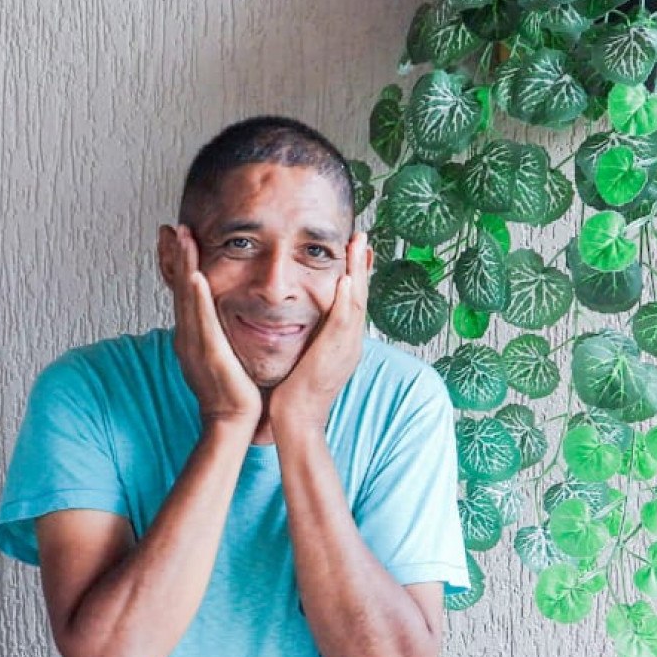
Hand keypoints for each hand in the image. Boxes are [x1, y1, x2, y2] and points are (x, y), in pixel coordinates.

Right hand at [167, 224, 260, 432]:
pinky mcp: (209, 353)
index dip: (176, 264)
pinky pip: (202, 320)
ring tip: (182, 237)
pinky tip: (195, 276)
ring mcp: (195, 344)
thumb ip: (219, 334)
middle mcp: (187, 336)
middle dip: (174, 256)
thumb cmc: (233, 392)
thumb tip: (224, 317)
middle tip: (170, 227)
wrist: (232, 422)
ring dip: (184, 265)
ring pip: (187, 297)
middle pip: (178, 288)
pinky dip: (197, 297)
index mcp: (191, 335)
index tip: (173, 237)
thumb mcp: (222, 355)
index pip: (182, 292)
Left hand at [269, 232, 369, 436]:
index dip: (356, 274)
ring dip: (358, 272)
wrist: (296, 420)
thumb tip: (304, 323)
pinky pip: (343, 322)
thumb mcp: (307, 358)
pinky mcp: (333, 354)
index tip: (355, 250)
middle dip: (361, 265)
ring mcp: (345, 348)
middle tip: (361, 236)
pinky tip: (345, 279)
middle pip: (360, 296)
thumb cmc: (294, 393)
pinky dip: (346, 299)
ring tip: (358, 245)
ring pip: (356, 303)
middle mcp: (350, 343)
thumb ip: (310, 338)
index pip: (353, 302)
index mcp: (344, 343)